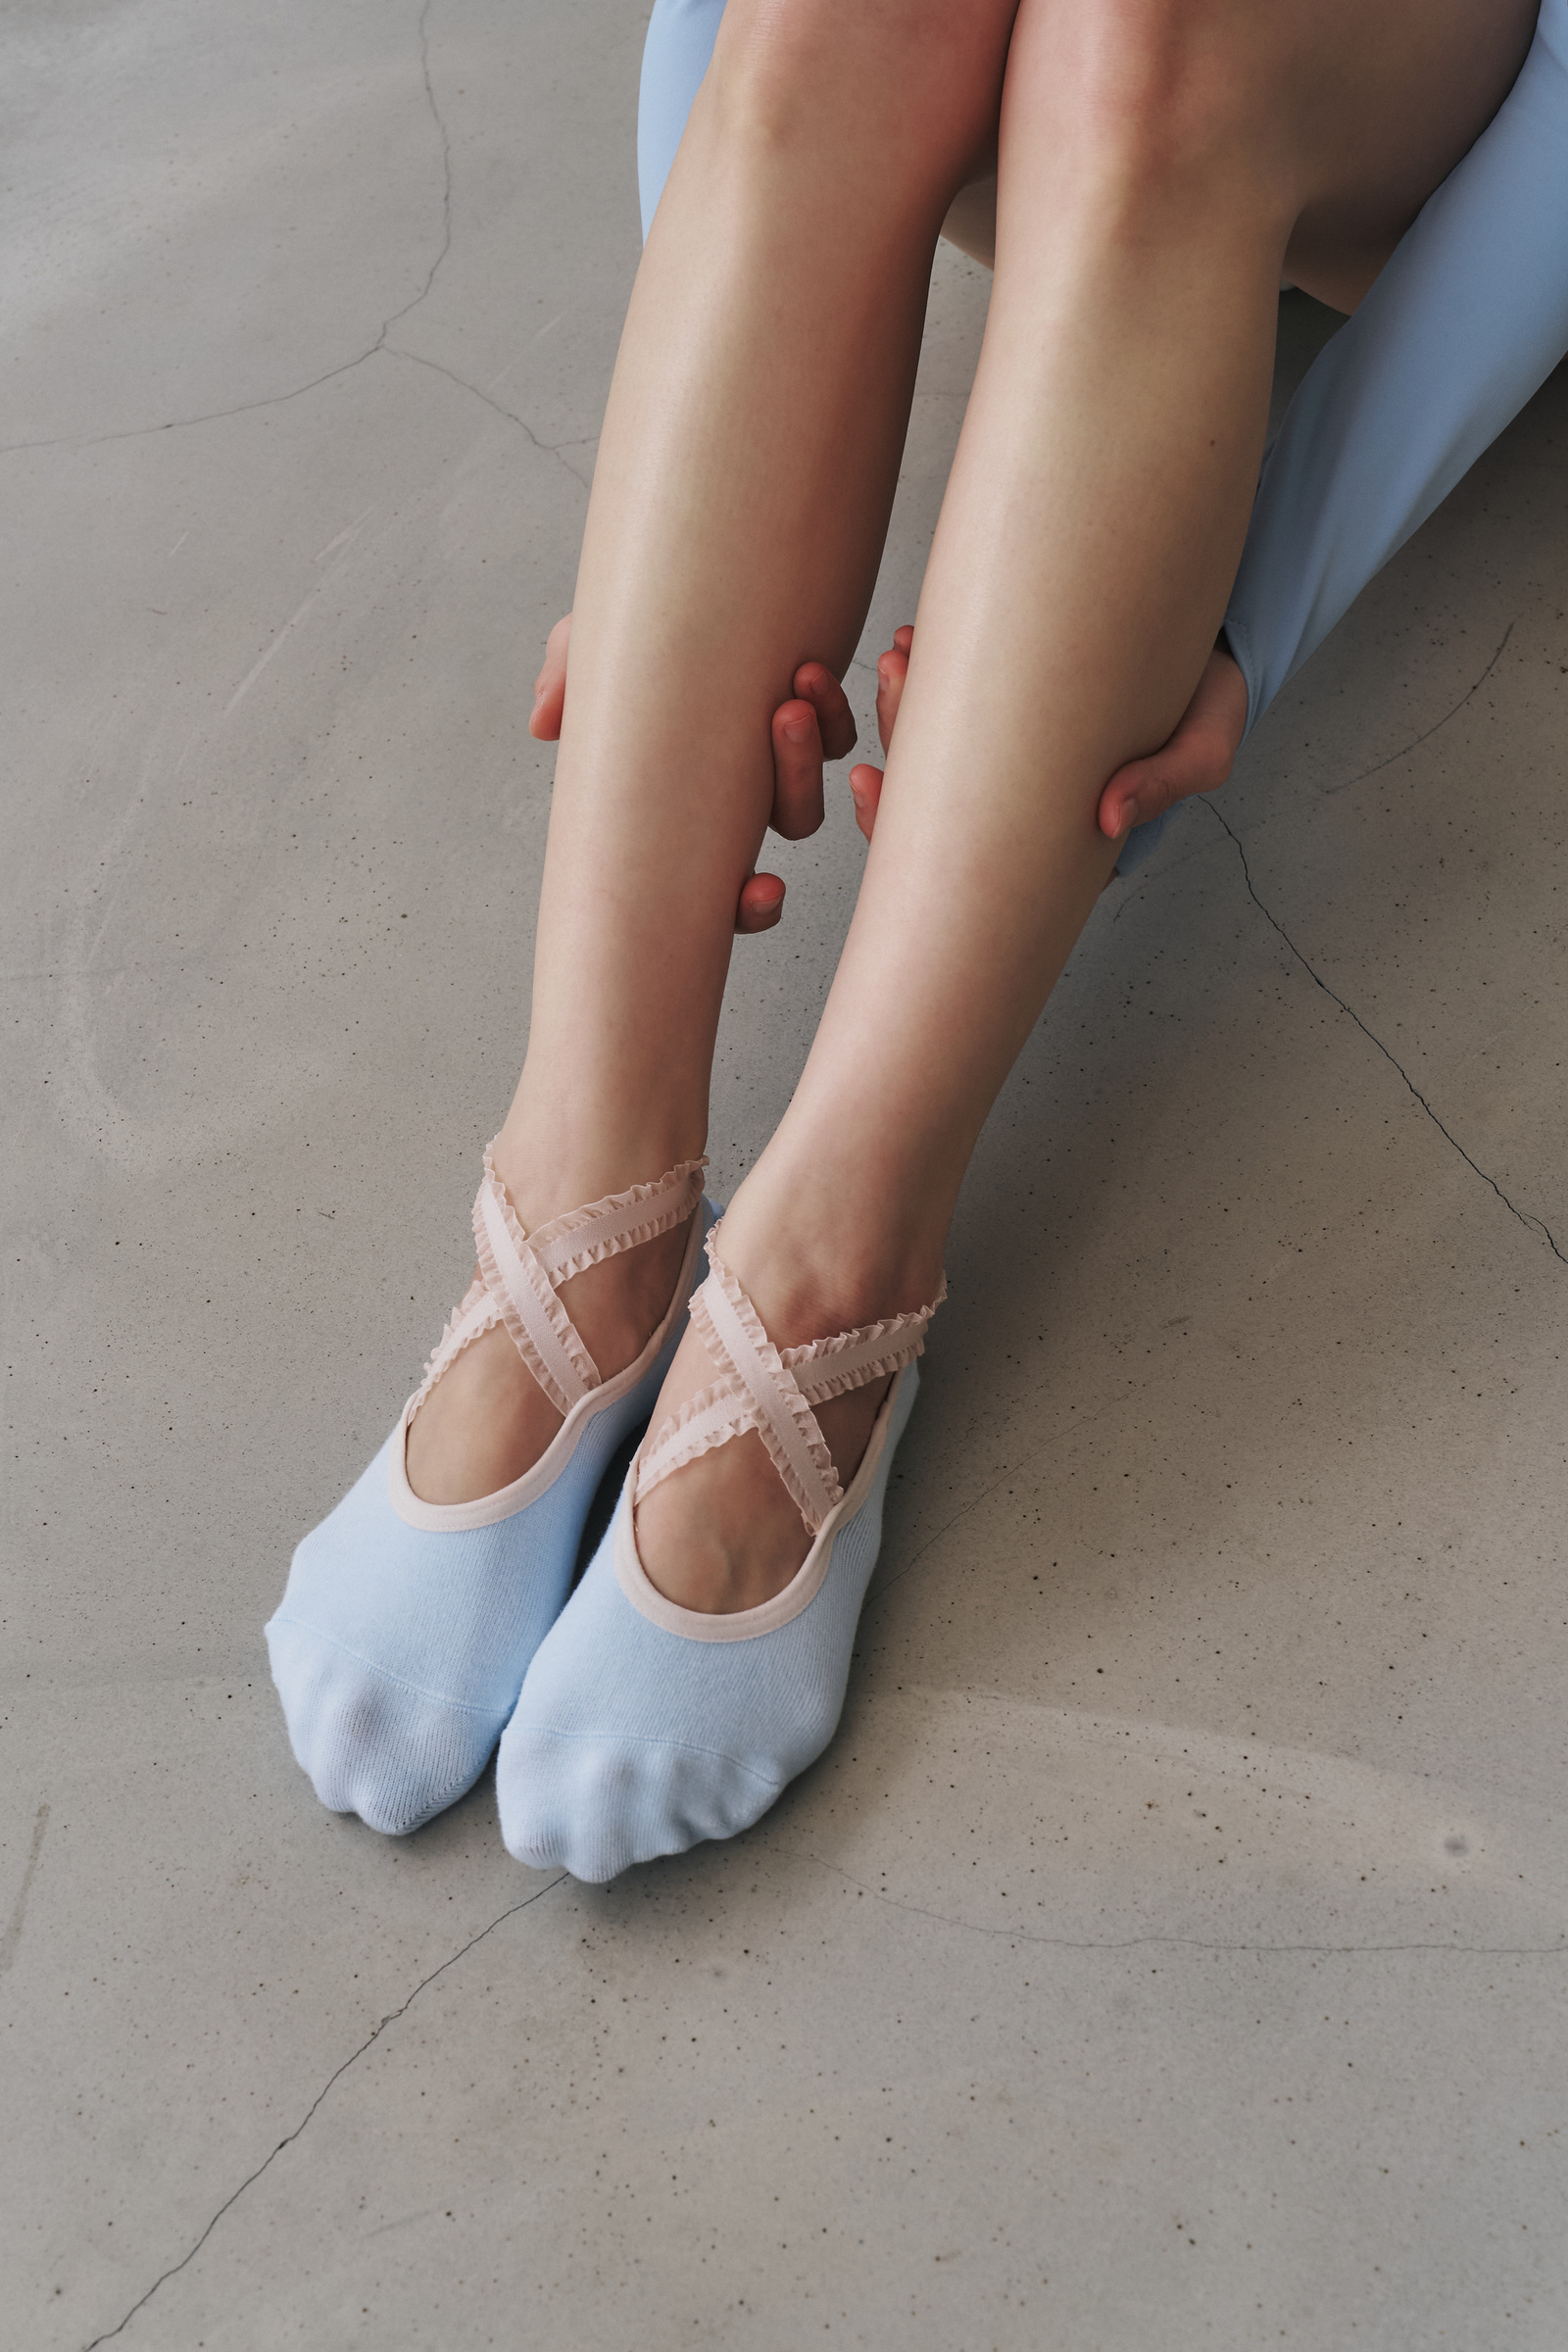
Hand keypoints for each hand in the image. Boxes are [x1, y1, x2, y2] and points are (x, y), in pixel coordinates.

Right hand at [530, 614, 857, 933]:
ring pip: (819, 777)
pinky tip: (818, 674)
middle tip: (784, 716)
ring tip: (797, 692)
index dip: (752, 907)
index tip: (764, 889)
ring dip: (814, 748)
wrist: (680, 597)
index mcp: (693, 818)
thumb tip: (544, 724)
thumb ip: (568, 686)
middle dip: (795, 783)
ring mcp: (784, 759)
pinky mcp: (815, 718)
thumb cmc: (631, 644)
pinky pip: (841, 734)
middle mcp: (745, 799)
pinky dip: (836, 712)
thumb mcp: (592, 659)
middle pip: (792, 821)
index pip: (729, 893)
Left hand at [848, 628, 1247, 854]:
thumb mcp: (1206, 747)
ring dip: (905, 702)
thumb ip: (1166, 785)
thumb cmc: (1210, 703)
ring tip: (899, 654)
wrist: (1219, 640)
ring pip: (939, 744)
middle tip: (894, 679)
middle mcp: (1026, 799)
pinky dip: (929, 670)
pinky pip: (955, 696)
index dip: (909, 835)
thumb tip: (1108, 821)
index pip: (968, 860)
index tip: (875, 786)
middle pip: (938, 796)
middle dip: (899, 742)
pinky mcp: (1015, 697)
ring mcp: (1017, 749)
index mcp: (1056, 837)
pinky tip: (911, 644)